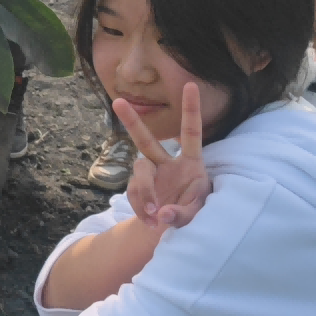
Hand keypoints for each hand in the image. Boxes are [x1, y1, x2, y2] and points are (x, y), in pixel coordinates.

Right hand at [112, 81, 211, 230]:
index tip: (191, 84)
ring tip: (152, 214)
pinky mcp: (137, 189)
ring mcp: (149, 176)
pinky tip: (150, 221)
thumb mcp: (197, 215)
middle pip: (145, 140)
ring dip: (144, 193)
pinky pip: (133, 195)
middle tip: (118, 102)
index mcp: (190, 163)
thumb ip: (182, 214)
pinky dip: (140, 208)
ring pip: (139, 174)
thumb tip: (162, 213)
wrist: (172, 231)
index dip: (190, 109)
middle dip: (132, 121)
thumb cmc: (192, 214)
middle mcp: (166, 164)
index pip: (191, 132)